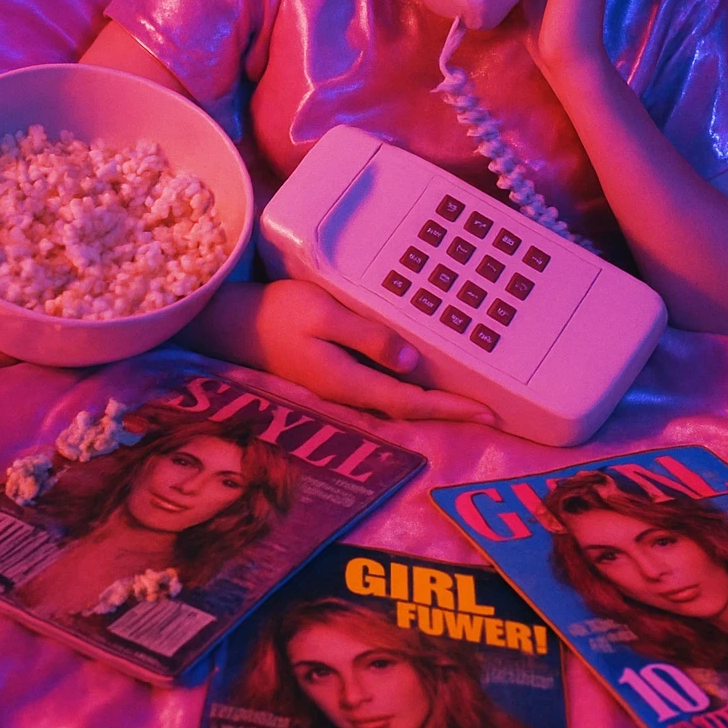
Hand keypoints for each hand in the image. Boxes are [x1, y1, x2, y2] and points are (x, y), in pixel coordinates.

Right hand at [252, 280, 496, 423]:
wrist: (233, 325)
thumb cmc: (278, 313)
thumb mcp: (323, 314)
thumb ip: (366, 337)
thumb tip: (410, 361)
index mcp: (349, 380)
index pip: (411, 402)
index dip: (450, 409)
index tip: (489, 414)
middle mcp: (349, 391)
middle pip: (410, 408)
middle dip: (451, 412)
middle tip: (494, 413)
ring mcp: (342, 385)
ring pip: (398, 400)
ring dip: (434, 402)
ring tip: (469, 397)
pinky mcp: (337, 373)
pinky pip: (384, 386)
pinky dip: (411, 386)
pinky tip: (424, 374)